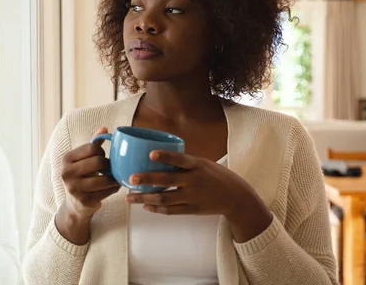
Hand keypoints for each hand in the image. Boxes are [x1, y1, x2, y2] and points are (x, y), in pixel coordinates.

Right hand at [61, 127, 120, 220]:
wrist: (74, 204)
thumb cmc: (82, 176)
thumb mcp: (83, 159)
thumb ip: (93, 144)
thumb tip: (105, 129)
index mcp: (66, 159)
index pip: (92, 148)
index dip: (101, 152)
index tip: (102, 157)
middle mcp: (67, 173)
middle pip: (99, 162)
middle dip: (109, 165)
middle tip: (110, 168)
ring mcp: (74, 188)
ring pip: (105, 179)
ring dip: (114, 178)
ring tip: (114, 177)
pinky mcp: (84, 201)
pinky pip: (107, 192)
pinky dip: (113, 188)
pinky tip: (112, 187)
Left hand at [125, 150, 271, 241]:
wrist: (236, 197)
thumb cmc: (215, 176)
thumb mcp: (203, 163)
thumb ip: (183, 162)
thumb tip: (157, 156)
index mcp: (197, 165)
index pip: (180, 159)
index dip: (165, 156)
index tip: (151, 154)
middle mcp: (194, 181)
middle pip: (167, 180)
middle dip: (148, 180)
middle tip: (131, 178)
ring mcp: (193, 196)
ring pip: (165, 198)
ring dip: (145, 198)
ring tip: (130, 197)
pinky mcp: (192, 210)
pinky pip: (171, 210)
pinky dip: (156, 208)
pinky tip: (145, 205)